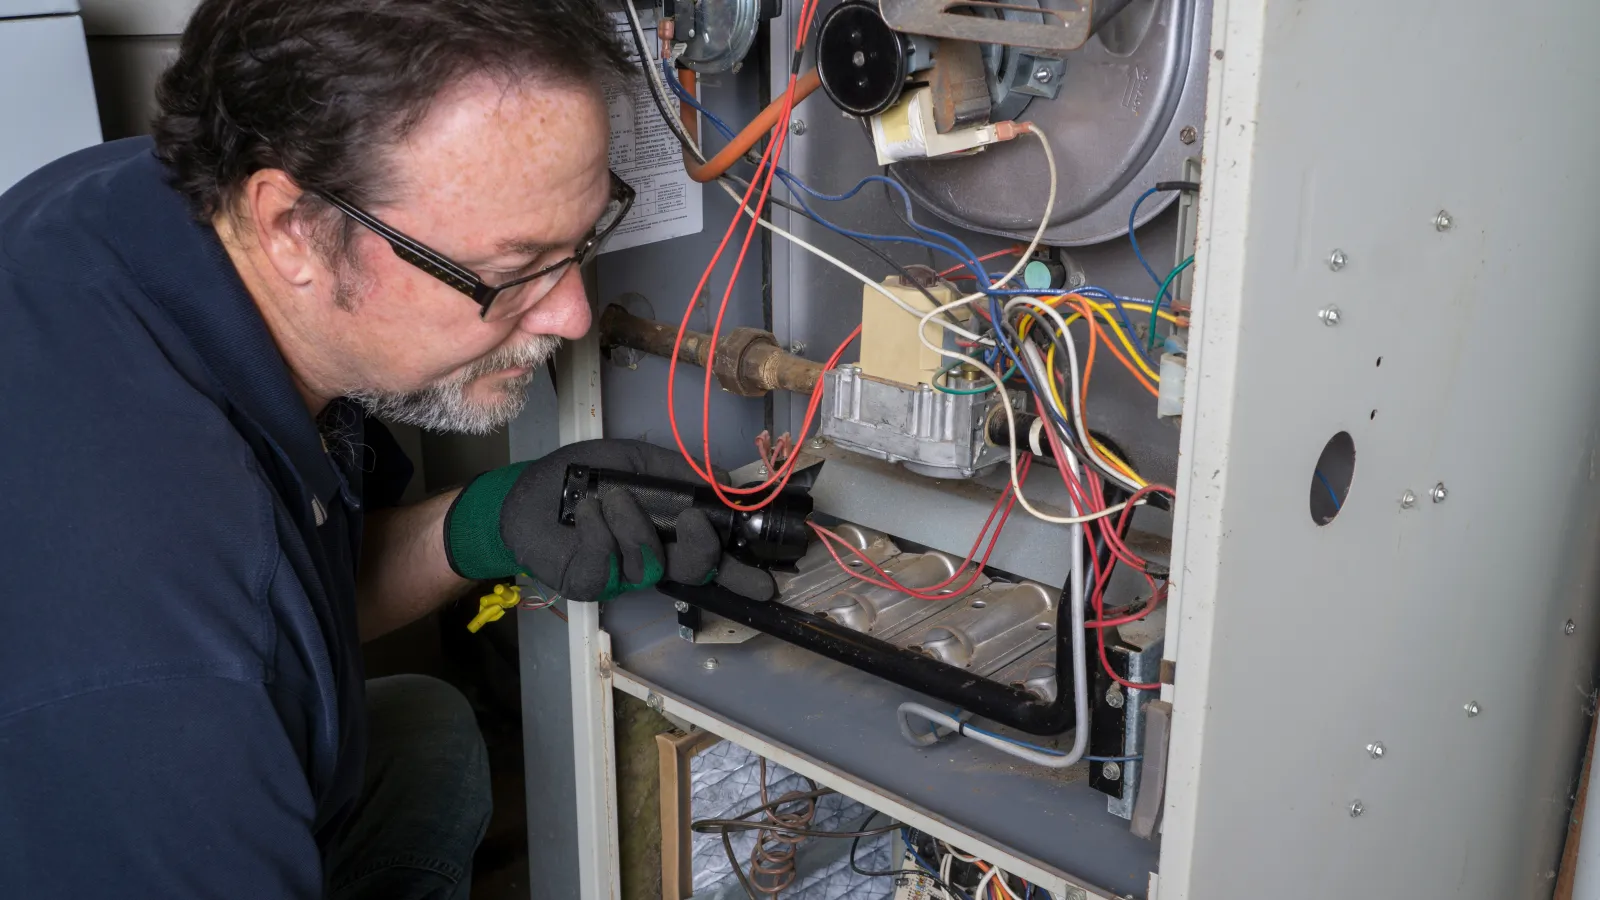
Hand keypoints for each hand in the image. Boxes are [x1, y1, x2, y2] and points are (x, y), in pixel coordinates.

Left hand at [444, 439, 775, 602]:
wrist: (526, 492)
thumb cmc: (582, 476)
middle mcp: (651, 559)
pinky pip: (606, 564)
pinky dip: (598, 531)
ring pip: (649, 564)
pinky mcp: (588, 582)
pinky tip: (587, 512)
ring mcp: (620, 576)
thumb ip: (679, 470)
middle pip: (693, 571)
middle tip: (694, 522)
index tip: (766, 580)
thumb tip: (726, 478)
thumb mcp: (635, 460)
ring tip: (611, 497)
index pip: (712, 559)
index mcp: (669, 534)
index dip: (740, 573)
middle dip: (701, 550)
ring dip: (633, 524)